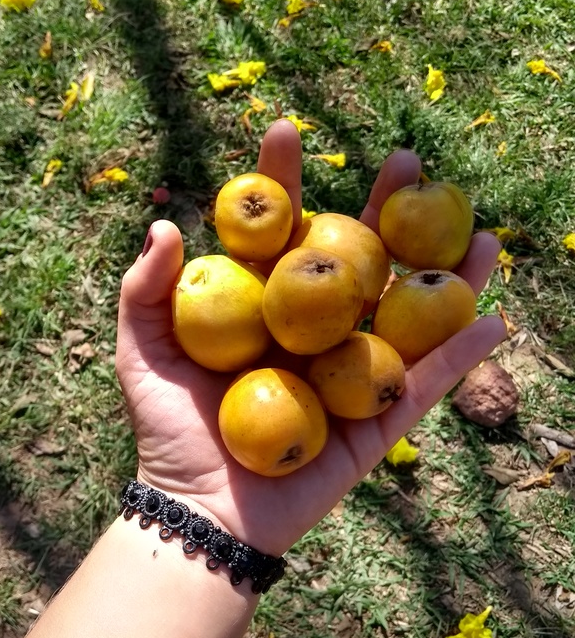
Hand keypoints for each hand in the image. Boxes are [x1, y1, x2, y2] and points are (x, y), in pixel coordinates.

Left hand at [116, 121, 503, 556]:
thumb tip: (167, 226)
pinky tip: (494, 315)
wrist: (197, 507)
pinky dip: (462, 354)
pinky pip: (426, 384)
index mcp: (263, 308)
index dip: (282, 183)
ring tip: (476, 227)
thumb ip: (146, 292)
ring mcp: (350, 373)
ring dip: (445, 270)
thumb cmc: (167, 430)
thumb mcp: (141, 353)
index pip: (278, 233)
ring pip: (406, 312)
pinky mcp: (378, 421)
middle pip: (357, 259)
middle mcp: (314, 332)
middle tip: (408, 161)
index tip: (284, 130)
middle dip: (385, 207)